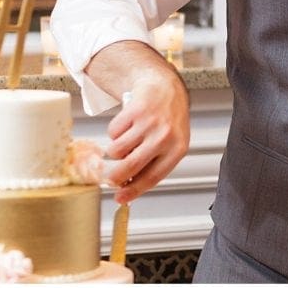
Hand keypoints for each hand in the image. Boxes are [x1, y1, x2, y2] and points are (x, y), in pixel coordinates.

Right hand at [99, 42, 190, 203]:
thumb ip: (154, 165)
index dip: (133, 191)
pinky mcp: (135, 111)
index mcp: (177, 149)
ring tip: (127, 141)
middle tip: (109, 176)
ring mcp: (149, 123)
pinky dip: (115, 131)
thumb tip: (129, 189)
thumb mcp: (171, 144)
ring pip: (116, 150)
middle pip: (129, 167)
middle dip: (114, 176)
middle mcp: (165, 137)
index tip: (120, 199)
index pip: (152, 177)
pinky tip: (127, 125)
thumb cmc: (168, 120)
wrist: (165, 89)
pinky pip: (112, 132)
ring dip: (115, 150)